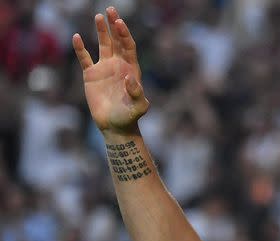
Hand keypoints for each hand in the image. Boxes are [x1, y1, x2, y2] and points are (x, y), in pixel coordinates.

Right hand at [73, 6, 147, 133]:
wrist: (115, 126)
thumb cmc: (129, 117)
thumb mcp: (138, 108)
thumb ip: (138, 94)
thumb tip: (132, 79)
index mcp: (131, 69)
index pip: (129, 47)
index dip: (124, 34)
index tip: (119, 22)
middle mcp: (118, 65)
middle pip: (117, 41)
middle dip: (115, 25)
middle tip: (111, 9)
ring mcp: (104, 69)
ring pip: (103, 45)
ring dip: (102, 31)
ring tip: (99, 16)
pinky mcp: (91, 75)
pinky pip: (84, 58)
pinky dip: (80, 48)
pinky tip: (77, 37)